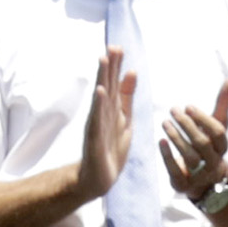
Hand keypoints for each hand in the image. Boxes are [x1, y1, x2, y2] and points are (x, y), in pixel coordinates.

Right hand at [76, 46, 136, 203]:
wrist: (99, 179)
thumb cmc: (111, 147)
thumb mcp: (125, 119)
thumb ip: (127, 96)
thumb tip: (132, 71)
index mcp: (112, 108)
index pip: (114, 83)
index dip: (116, 66)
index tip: (118, 47)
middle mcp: (103, 113)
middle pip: (107, 85)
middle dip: (109, 67)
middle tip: (112, 47)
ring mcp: (98, 124)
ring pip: (101, 98)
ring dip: (102, 78)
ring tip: (103, 60)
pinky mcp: (95, 138)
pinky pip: (97, 119)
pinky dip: (99, 105)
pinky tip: (100, 92)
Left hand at [158, 78, 227, 204]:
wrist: (207, 183)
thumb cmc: (210, 146)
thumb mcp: (217, 127)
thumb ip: (222, 104)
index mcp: (222, 148)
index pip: (218, 133)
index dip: (204, 119)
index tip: (188, 106)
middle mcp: (213, 163)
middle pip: (202, 143)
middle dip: (187, 125)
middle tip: (173, 110)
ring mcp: (199, 176)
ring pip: (189, 157)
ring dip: (176, 138)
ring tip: (165, 122)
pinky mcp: (183, 185)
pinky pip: (176, 172)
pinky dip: (167, 157)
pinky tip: (160, 141)